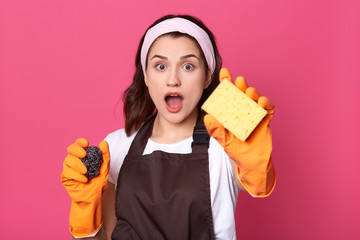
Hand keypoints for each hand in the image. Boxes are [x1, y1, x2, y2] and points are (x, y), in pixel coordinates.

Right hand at [61, 138, 109, 235]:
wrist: (94, 197)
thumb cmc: (98, 182)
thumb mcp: (105, 167)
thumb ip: (105, 155)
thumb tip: (104, 142)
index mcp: (83, 156)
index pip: (78, 144)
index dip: (80, 142)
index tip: (87, 143)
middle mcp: (74, 160)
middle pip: (70, 149)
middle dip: (76, 149)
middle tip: (84, 154)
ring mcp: (69, 169)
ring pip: (68, 160)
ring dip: (78, 164)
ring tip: (86, 172)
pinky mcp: (65, 178)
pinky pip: (67, 172)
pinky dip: (76, 175)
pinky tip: (84, 180)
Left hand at [204, 68, 275, 196]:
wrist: (252, 163)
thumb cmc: (236, 151)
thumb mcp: (223, 141)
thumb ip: (216, 131)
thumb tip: (207, 117)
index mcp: (231, 113)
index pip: (227, 95)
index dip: (226, 83)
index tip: (224, 72)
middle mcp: (242, 110)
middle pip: (241, 94)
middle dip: (240, 85)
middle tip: (238, 80)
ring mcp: (254, 114)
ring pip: (255, 99)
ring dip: (253, 93)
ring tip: (249, 92)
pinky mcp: (265, 120)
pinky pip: (268, 109)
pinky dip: (266, 104)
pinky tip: (262, 102)